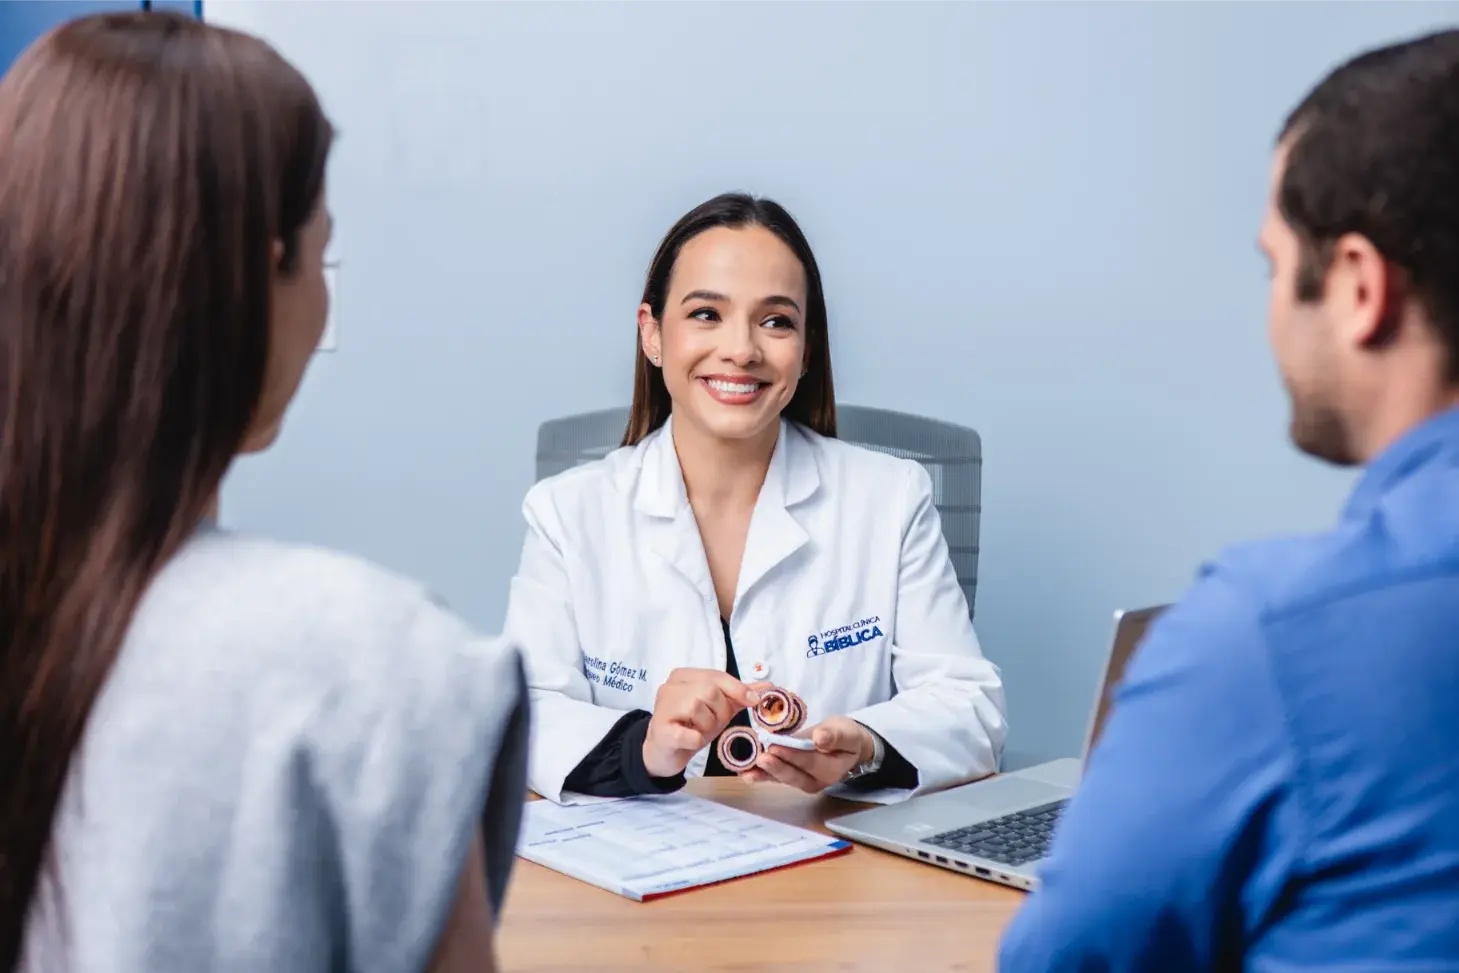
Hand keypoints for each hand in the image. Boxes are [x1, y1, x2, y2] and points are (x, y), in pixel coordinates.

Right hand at [642, 668, 762, 777]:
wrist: (666, 752)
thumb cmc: (692, 725)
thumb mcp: (718, 708)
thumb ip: (739, 695)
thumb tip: (768, 687)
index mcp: (685, 676)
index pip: (717, 676)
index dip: (738, 689)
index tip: (754, 701)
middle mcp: (671, 686)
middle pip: (709, 691)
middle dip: (720, 710)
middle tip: (715, 722)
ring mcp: (663, 706)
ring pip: (698, 708)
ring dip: (707, 725)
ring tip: (700, 730)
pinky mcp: (661, 731)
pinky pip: (690, 734)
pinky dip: (696, 740)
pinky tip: (692, 740)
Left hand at [741, 716, 874, 793]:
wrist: (844, 744)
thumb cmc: (846, 736)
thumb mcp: (846, 732)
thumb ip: (834, 736)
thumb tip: (820, 738)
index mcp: (831, 770)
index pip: (809, 762)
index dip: (791, 755)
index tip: (775, 746)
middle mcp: (815, 782)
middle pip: (792, 775)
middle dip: (774, 766)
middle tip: (759, 757)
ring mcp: (801, 782)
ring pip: (780, 779)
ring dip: (762, 774)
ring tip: (746, 769)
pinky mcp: (790, 777)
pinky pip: (774, 777)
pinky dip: (760, 775)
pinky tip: (745, 772)